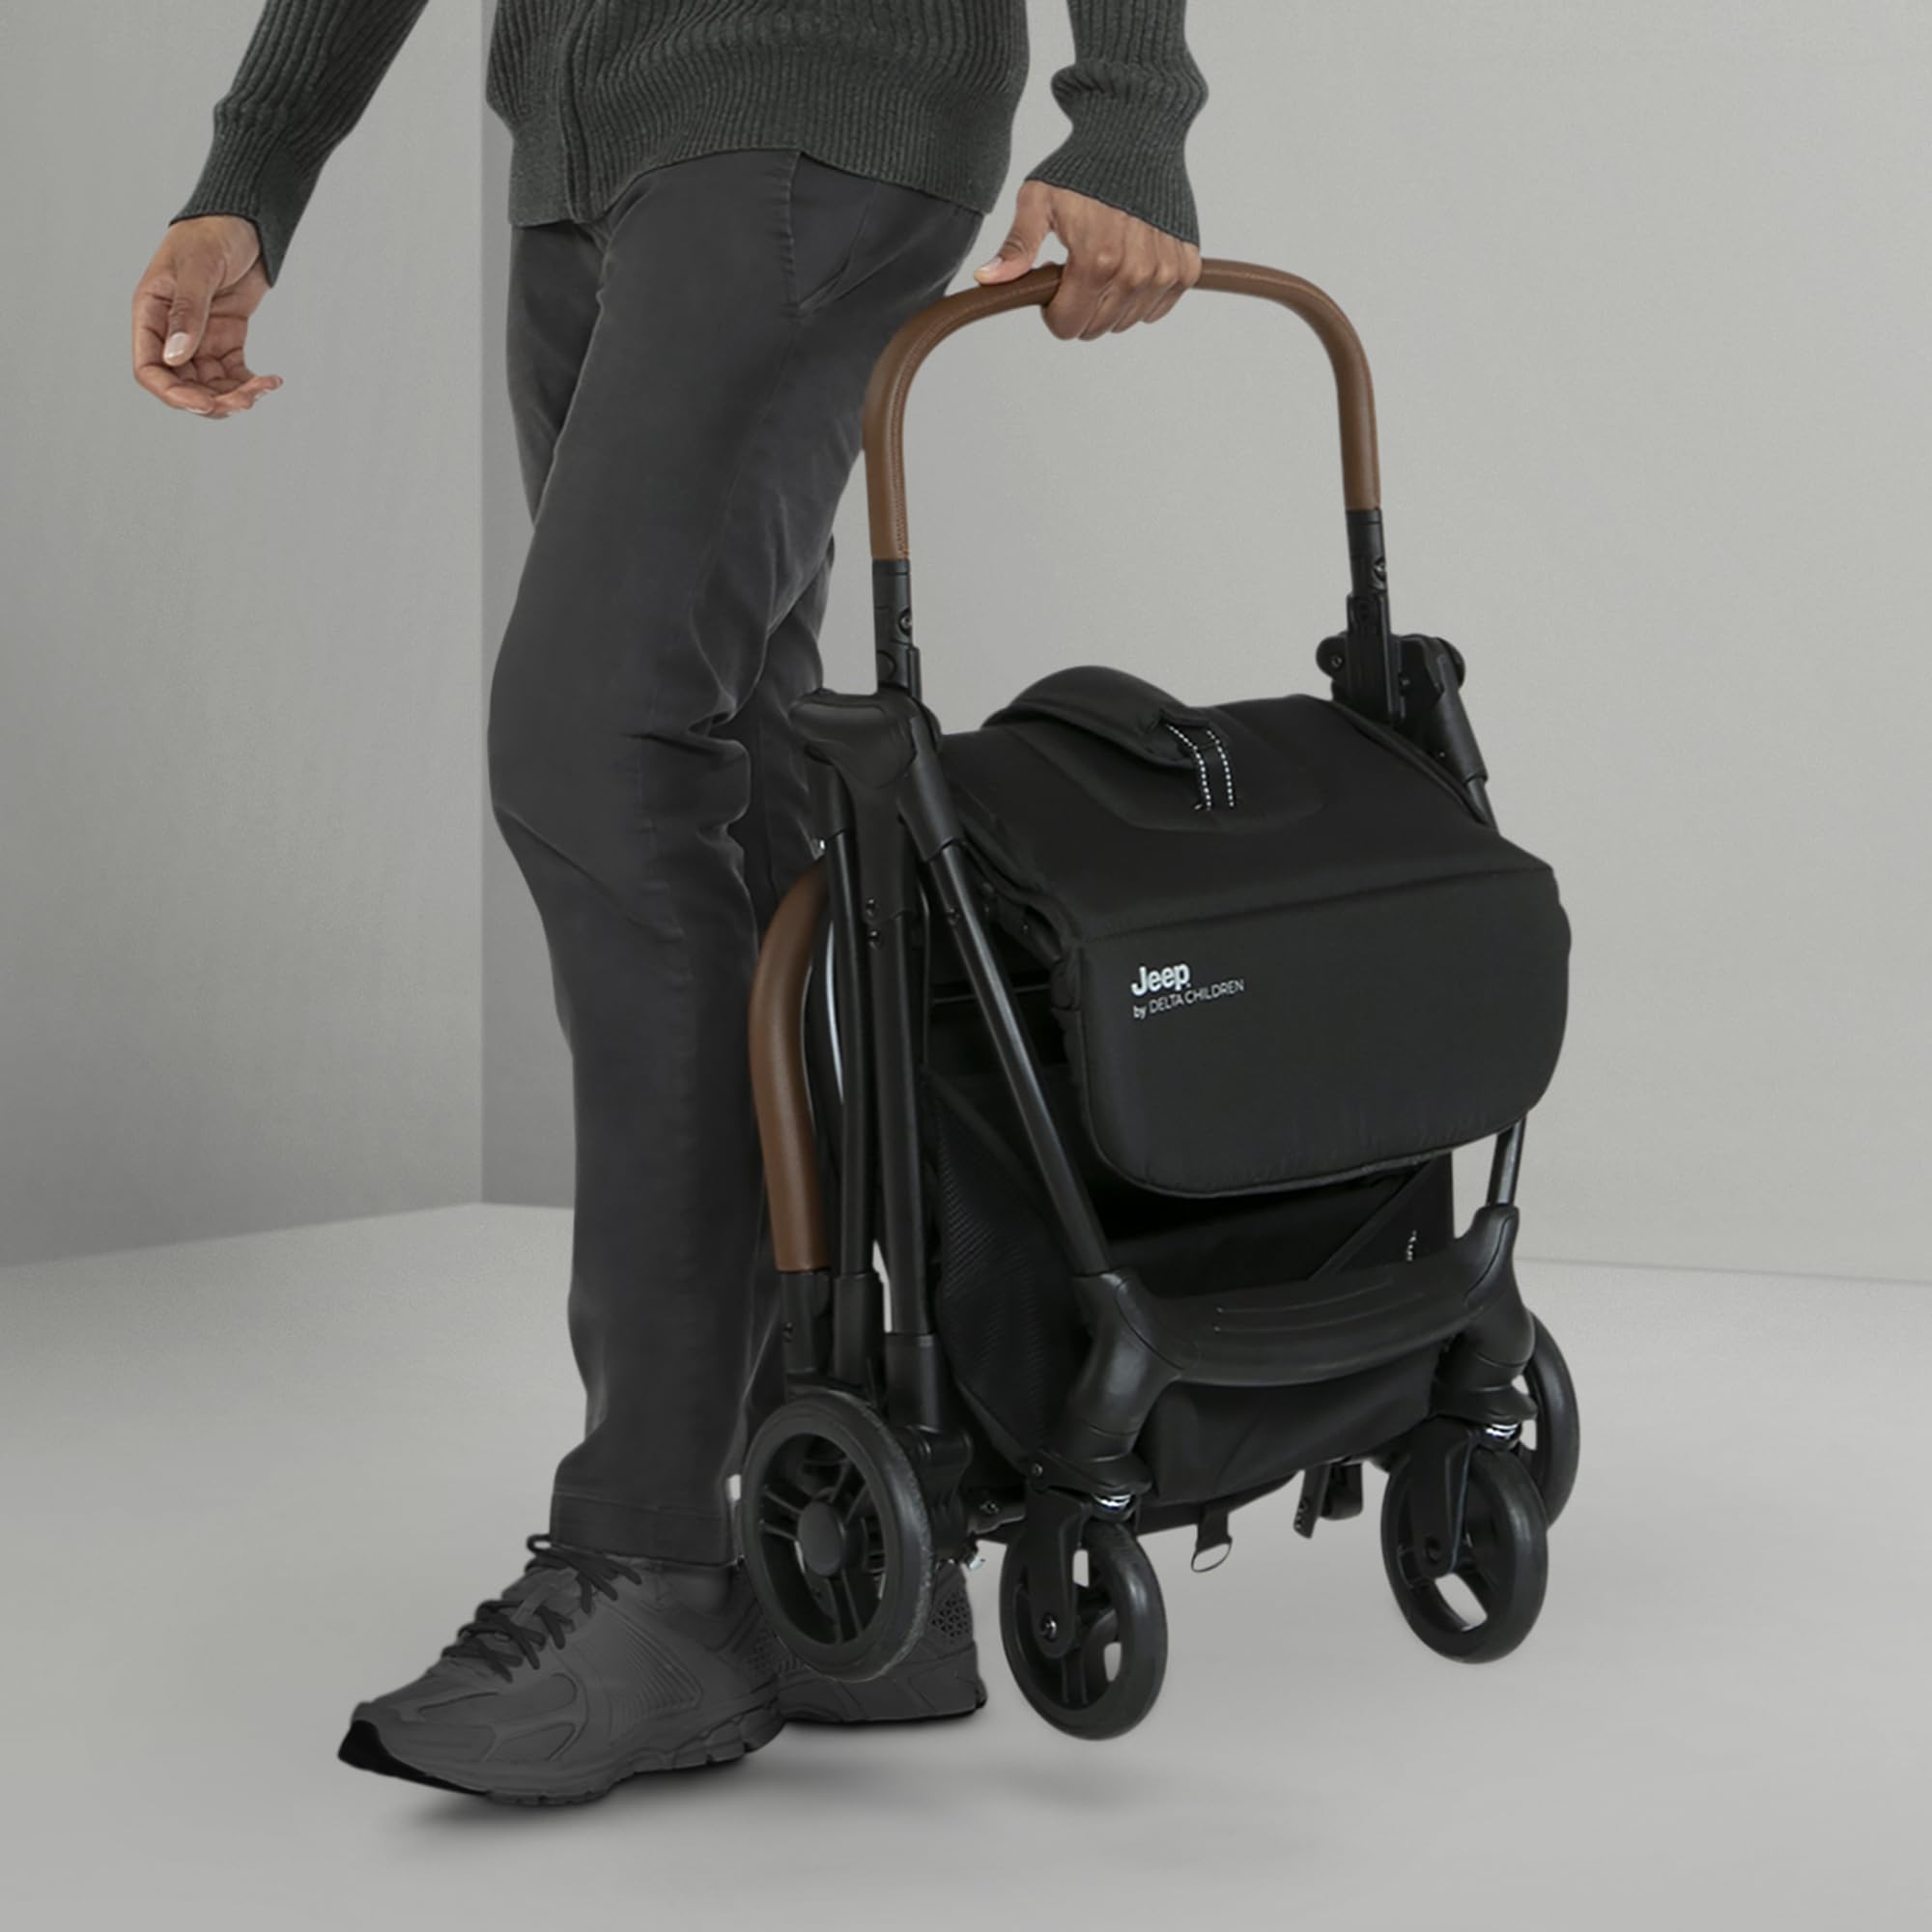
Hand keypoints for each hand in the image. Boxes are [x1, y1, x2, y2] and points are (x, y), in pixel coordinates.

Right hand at [131, 216, 282, 417]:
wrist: (243, 221)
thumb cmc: (211, 234)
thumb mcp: (198, 270)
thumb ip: (188, 313)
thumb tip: (177, 358)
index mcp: (150, 314)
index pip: (149, 369)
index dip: (172, 394)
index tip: (204, 404)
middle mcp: (172, 331)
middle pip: (183, 385)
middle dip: (212, 400)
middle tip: (246, 401)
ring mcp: (200, 337)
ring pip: (211, 385)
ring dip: (235, 395)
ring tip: (263, 388)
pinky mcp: (227, 338)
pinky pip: (234, 372)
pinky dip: (251, 383)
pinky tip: (272, 380)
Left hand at [974, 181, 1200, 340]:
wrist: (1137, 131)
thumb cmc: (1084, 164)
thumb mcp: (1039, 200)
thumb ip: (1018, 247)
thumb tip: (987, 279)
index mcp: (1096, 262)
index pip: (1068, 326)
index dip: (1053, 310)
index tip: (1054, 279)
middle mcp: (1135, 273)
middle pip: (1095, 328)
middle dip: (1080, 305)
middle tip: (1078, 264)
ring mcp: (1163, 272)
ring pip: (1125, 322)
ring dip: (1110, 301)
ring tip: (1105, 257)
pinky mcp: (1184, 267)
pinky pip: (1156, 308)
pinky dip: (1141, 294)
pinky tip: (1131, 260)